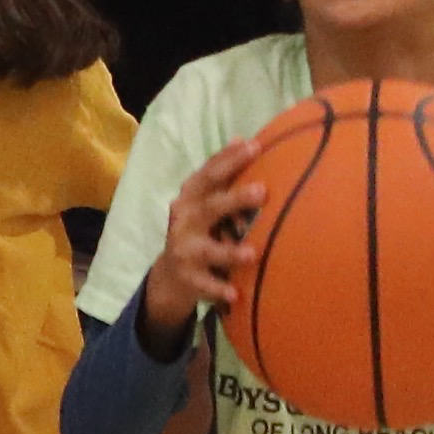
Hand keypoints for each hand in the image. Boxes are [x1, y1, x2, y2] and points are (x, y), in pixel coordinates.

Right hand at [137, 130, 268, 346]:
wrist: (170, 275)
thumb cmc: (199, 229)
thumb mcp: (205, 202)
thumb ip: (222, 177)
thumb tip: (245, 140)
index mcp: (190, 197)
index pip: (208, 175)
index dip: (228, 159)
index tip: (253, 145)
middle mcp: (184, 221)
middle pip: (209, 208)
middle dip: (234, 199)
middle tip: (262, 191)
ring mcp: (184, 251)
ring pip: (208, 250)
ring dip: (229, 251)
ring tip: (252, 253)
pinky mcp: (188, 279)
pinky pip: (205, 285)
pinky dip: (219, 290)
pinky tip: (235, 294)